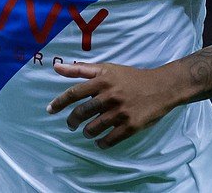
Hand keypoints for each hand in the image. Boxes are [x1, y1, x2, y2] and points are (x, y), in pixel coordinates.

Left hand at [45, 62, 180, 148]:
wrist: (162, 87)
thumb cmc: (130, 77)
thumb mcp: (106, 68)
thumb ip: (80, 69)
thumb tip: (56, 68)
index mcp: (102, 81)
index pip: (74, 93)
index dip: (59, 102)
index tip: (50, 110)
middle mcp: (110, 96)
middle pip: (83, 112)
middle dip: (72, 121)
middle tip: (70, 125)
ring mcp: (121, 112)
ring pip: (95, 127)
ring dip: (87, 132)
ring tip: (86, 132)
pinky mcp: (132, 125)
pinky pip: (111, 138)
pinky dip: (102, 142)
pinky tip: (99, 142)